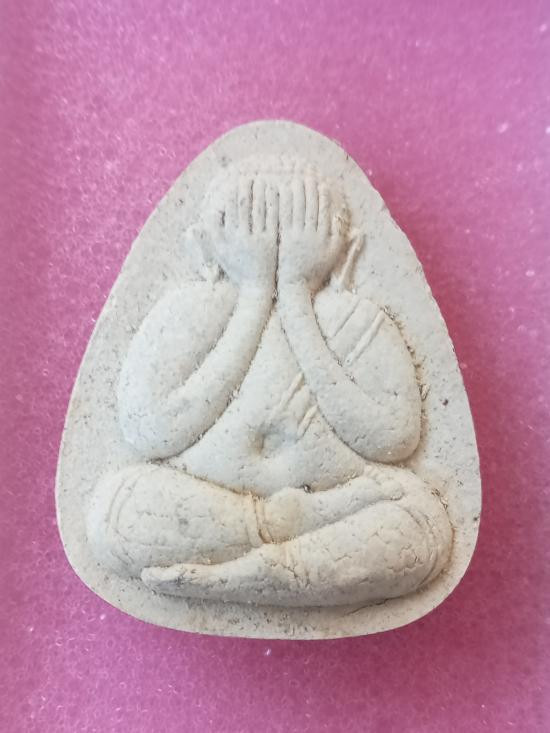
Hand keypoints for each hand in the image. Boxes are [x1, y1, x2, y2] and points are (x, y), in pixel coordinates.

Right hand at [200, 175, 278, 289]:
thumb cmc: (236, 267)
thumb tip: (205, 213)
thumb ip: (211, 233)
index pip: (231, 208)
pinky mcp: (270, 243)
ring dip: (262, 193)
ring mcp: (257, 240)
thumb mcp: (220, 252)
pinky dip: (274, 206)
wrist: (256, 286)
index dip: (235, 193)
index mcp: (228, 237)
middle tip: (251, 176)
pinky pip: (272, 220)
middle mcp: (242, 237)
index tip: (238, 181)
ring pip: (259, 210)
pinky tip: (276, 197)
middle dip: (248, 189)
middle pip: (245, 206)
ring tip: (264, 181)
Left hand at [278, 177, 347, 291]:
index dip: (323, 195)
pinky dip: (286, 203)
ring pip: (300, 209)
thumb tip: (339, 213)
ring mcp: (299, 236)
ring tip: (297, 179)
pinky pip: (287, 216)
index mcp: (326, 237)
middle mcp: (314, 235)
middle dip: (311, 188)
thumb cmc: (314, 271)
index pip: (325, 210)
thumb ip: (338, 233)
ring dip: (299, 192)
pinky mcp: (286, 239)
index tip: (322, 183)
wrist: (296, 286)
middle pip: (312, 206)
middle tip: (308, 174)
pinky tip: (284, 193)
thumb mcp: (332, 253)